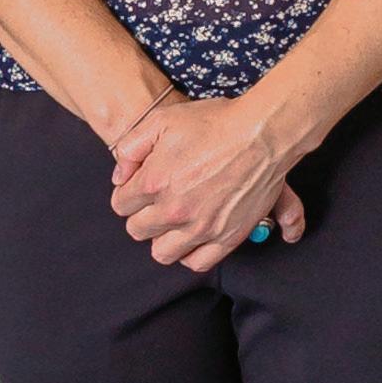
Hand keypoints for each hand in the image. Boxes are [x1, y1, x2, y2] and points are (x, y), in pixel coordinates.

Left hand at [105, 92, 307, 270]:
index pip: (121, 205)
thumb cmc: (213, 123)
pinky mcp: (227, 237)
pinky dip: (190, 254)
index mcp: (154, 182)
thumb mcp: (161, 120)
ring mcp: (202, 227)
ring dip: (162, 238)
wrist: (261, 134)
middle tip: (155, 203)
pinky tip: (192, 237)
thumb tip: (120, 177)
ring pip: (163, 253)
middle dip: (142, 216)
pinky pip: (198, 262)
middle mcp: (175, 210)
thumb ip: (131, 148)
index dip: (128, 194)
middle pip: (138, 230)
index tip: (139, 187)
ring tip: (173, 222)